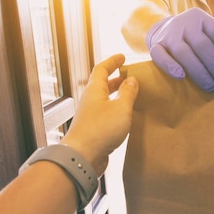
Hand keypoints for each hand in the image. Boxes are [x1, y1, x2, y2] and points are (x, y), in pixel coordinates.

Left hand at [61, 54, 138, 173]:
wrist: (82, 156)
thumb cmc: (100, 130)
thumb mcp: (121, 108)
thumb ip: (128, 93)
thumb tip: (132, 80)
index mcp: (94, 90)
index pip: (101, 69)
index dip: (112, 61)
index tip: (122, 57)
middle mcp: (90, 101)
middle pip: (101, 84)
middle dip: (116, 79)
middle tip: (129, 77)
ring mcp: (90, 116)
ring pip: (104, 100)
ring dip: (117, 96)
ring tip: (131, 96)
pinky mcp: (93, 130)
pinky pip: (105, 114)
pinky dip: (116, 111)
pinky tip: (125, 117)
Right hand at [146, 7, 213, 91]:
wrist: (161, 29)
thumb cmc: (193, 36)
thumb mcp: (209, 32)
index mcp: (202, 18)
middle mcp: (186, 23)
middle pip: (203, 46)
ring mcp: (169, 34)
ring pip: (184, 53)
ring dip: (199, 72)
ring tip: (211, 87)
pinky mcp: (155, 44)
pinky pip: (160, 55)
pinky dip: (170, 66)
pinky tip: (182, 77)